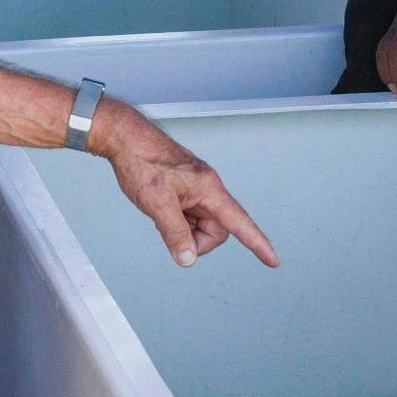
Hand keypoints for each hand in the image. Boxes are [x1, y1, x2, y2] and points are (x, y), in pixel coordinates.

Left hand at [95, 102, 279, 268]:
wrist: (124, 137)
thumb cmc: (142, 160)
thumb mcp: (157, 203)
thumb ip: (175, 233)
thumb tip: (188, 258)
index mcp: (208, 187)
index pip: (239, 221)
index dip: (257, 243)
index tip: (272, 259)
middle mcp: (206, 187)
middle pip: (216, 229)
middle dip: (195, 240)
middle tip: (169, 232)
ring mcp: (195, 187)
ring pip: (200, 224)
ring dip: (183, 229)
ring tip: (160, 214)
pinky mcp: (184, 188)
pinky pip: (189, 214)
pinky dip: (176, 220)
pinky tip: (160, 210)